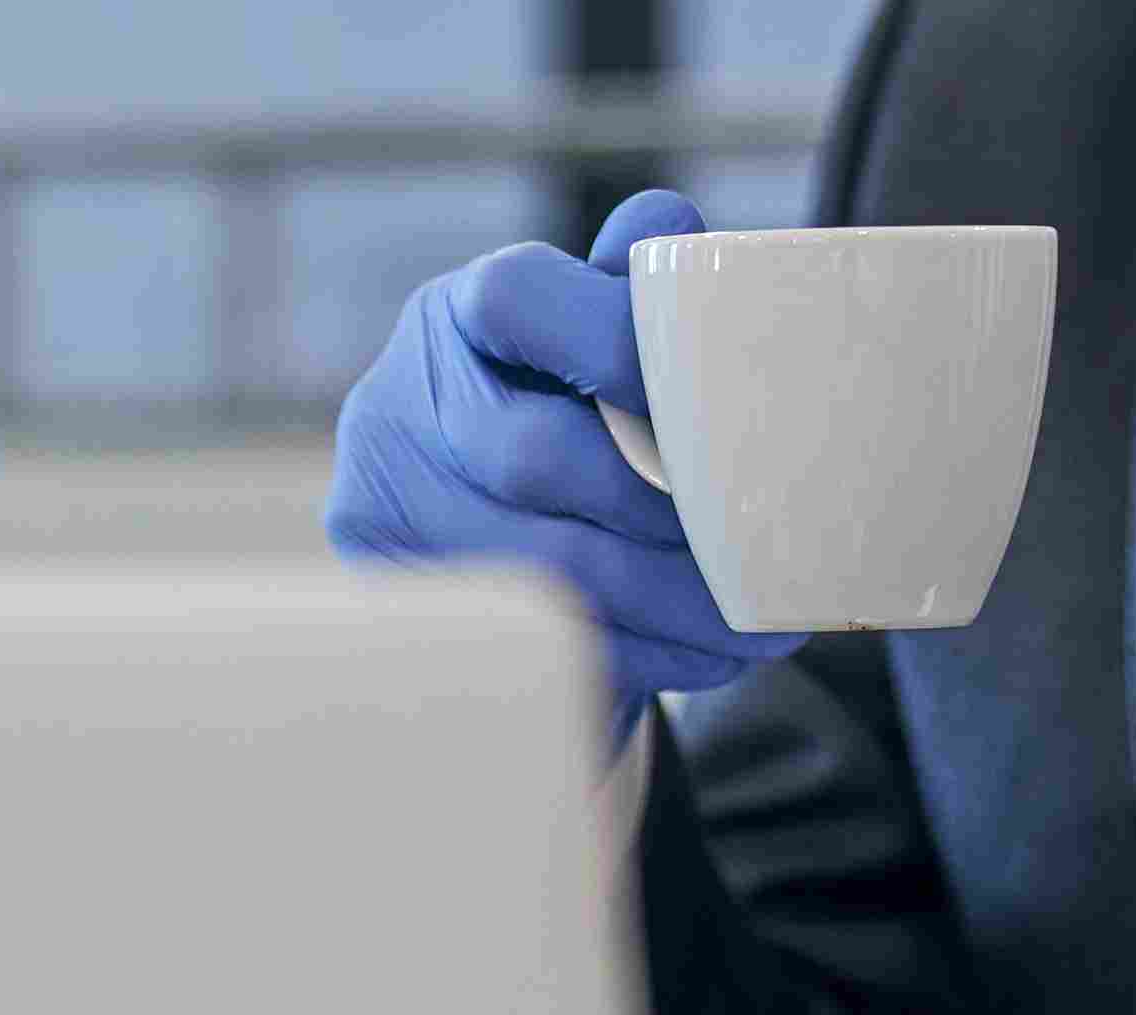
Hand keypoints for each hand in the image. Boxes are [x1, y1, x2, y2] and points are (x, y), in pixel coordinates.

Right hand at [327, 190, 803, 726]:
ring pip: (536, 569)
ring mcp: (377, 513)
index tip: (709, 403)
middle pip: (533, 456)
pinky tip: (697, 661)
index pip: (517, 296)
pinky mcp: (391, 607)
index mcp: (450, 318)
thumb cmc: (555, 426)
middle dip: (659, 513)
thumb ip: (627, 292)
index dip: (617, 343)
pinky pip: (520, 642)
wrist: (471, 547)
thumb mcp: (587, 348)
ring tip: (753, 628)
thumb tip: (670, 232)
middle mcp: (395, 407)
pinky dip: (629, 657)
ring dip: (662, 606)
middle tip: (757, 551)